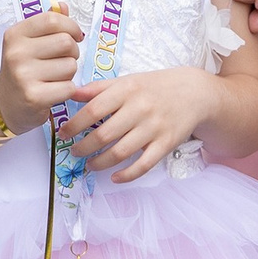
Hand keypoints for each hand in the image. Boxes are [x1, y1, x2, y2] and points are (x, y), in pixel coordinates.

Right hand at [0, 11, 84, 131]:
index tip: (75, 35)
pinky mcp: (33, 97)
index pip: (52, 20)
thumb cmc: (23, 70)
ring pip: (70, 66)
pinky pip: (69, 87)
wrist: (6, 105)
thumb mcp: (29, 43)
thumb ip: (47, 23)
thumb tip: (63, 5)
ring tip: (54, 77)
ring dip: (69, 73)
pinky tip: (53, 92)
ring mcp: (23, 75)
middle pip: (66, 42)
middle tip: (62, 60)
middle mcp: (16, 53)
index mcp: (15, 34)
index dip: (71, 26)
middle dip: (72, 52)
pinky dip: (67, 90)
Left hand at [61, 65, 216, 183]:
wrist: (194, 93)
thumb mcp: (127, 80)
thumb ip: (99, 88)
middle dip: (83, 148)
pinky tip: (115, 177)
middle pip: (104, 135)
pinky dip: (127, 175)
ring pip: (121, 153)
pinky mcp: (166, 144)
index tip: (63, 134)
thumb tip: (71, 93)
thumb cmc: (154, 87)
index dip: (74, 125)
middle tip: (74, 152)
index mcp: (127, 90)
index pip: (93, 110)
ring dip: (100, 163)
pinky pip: (144, 165)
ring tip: (90, 165)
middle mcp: (140, 109)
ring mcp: (154, 128)